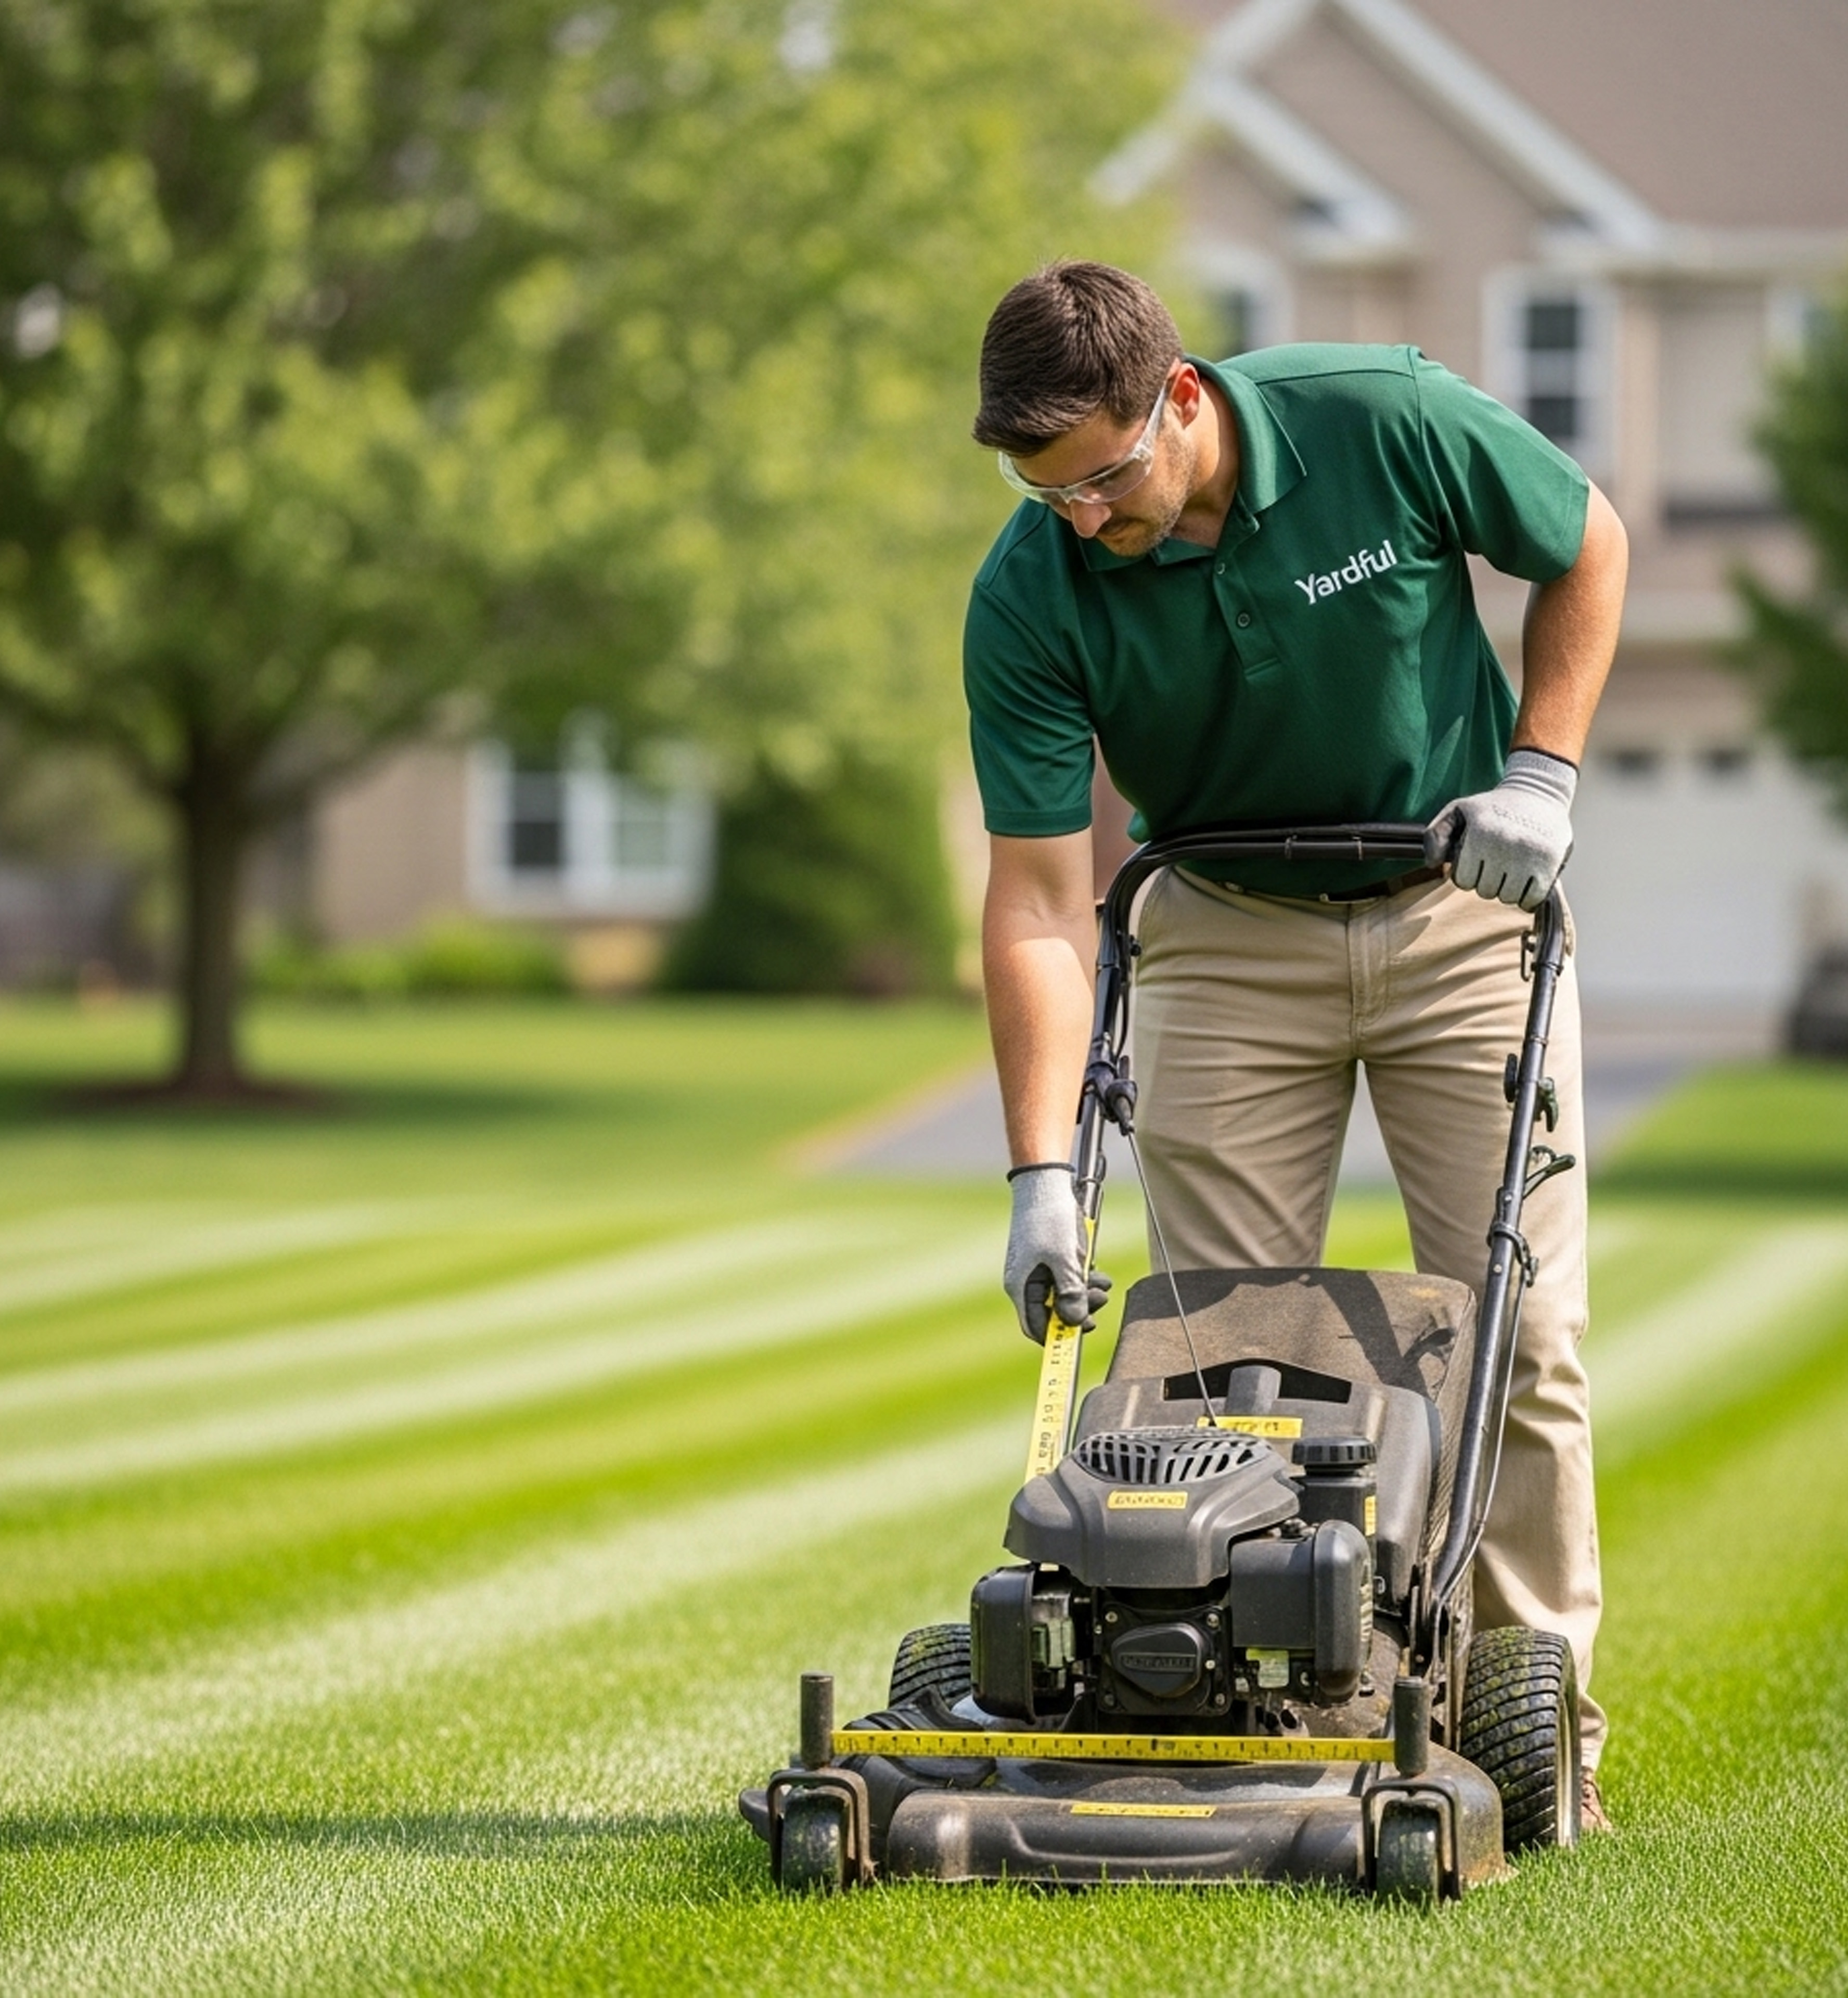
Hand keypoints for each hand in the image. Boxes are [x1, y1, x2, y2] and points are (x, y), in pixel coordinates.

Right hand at [1003, 1164, 1112, 1342]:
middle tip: (1099, 1301)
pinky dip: (1082, 1278)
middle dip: (1079, 1310)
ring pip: (1064, 1295)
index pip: (1035, 1326)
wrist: (1045, 1183)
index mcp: (1021, 1286)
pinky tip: (1096, 1271)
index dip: (1057, 1337)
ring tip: (1102, 1283)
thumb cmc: (1049, 1219)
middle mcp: (1026, 1281)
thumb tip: (1075, 1323)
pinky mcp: (1049, 1259)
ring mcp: (1037, 1270)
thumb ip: (1070, 1294)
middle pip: (1053, 1312)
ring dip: (1085, 1293)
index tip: (1080, 1337)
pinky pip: (1067, 1278)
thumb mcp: (1065, 1260)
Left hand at [1426, 749, 1575, 910]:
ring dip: (1506, 889)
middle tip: (1495, 863)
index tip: (1476, 861)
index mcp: (1480, 833)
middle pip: (1485, 891)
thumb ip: (1435, 835)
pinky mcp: (1551, 863)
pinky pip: (1531, 899)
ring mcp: (1530, 855)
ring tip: (1511, 868)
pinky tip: (1525, 880)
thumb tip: (1432, 864)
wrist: (1538, 792)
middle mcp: (1505, 844)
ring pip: (1507, 898)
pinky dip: (1526, 897)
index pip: (1463, 880)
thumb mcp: (1458, 810)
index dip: (1466, 873)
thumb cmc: (1493, 806)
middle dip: (1486, 881)